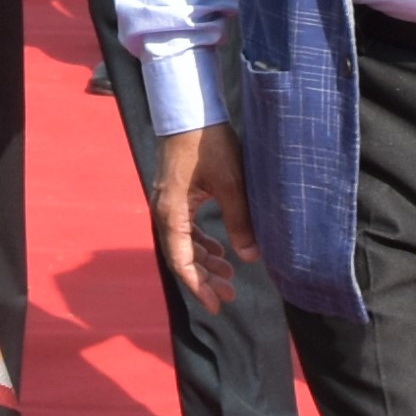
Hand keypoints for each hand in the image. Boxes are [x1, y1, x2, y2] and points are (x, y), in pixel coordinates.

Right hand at [154, 122, 256, 314]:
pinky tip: (220, 250)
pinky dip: (201, 242)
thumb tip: (251, 257)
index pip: (182, 263)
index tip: (218, 306)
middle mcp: (164, 212)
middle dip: (205, 279)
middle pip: (182, 257)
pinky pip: (185, 228)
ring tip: (229, 275)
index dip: (200, 288)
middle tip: (230, 295)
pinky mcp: (176, 194)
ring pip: (184, 244)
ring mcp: (168, 203)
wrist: (189, 109)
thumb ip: (241, 221)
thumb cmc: (209, 142)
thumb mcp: (232, 183)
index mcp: (172, 214)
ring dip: (204, 261)